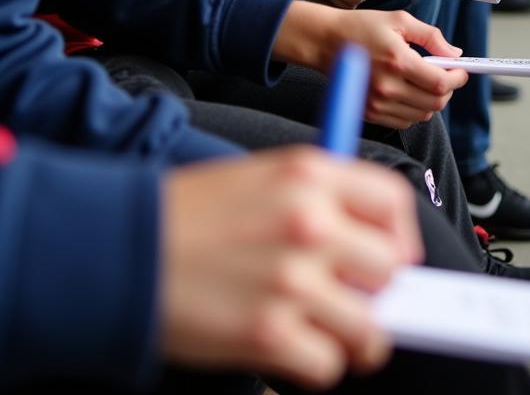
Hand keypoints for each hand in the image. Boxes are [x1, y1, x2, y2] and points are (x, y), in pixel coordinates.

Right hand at [161, 150, 420, 387]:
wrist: (121, 246)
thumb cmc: (191, 213)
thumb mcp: (264, 177)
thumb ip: (323, 199)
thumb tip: (378, 244)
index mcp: (311, 174)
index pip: (394, 203)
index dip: (399, 236)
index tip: (393, 257)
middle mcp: (311, 221)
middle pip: (390, 268)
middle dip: (376, 291)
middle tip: (354, 299)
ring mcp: (292, 279)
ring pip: (369, 325)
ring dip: (353, 337)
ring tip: (328, 332)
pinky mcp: (268, 333)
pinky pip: (328, 365)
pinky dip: (314, 365)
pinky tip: (291, 348)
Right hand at [275, 3, 467, 127]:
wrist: (325, 42)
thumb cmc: (362, 27)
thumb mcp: (400, 20)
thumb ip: (432, 37)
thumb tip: (455, 54)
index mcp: (398, 61)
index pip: (440, 83)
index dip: (458, 78)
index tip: (461, 71)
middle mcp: (387, 87)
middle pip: (435, 103)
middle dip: (448, 89)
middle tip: (447, 75)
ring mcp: (377, 103)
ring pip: (422, 114)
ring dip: (432, 100)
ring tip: (426, 81)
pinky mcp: (369, 113)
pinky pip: (404, 121)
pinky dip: (414, 110)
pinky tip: (409, 91)